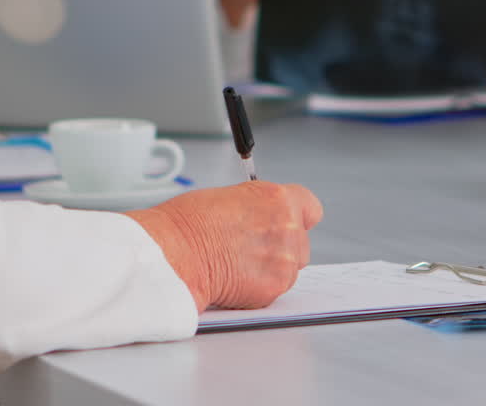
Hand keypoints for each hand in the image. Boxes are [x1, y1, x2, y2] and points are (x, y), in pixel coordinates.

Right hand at [125, 181, 323, 310]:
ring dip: (271, 268)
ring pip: (290, 268)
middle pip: (301, 242)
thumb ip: (260, 207)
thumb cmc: (189, 223)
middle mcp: (288, 227)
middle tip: (250, 248)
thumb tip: (265, 217)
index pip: (311, 208)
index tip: (288, 222)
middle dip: (281, 247)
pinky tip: (235, 277)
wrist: (174, 253)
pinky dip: (259, 287)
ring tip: (237, 263)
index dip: (298, 217)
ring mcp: (284, 260)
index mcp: (278, 199)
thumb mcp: (232, 196)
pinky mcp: (274, 287)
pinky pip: (276, 289)